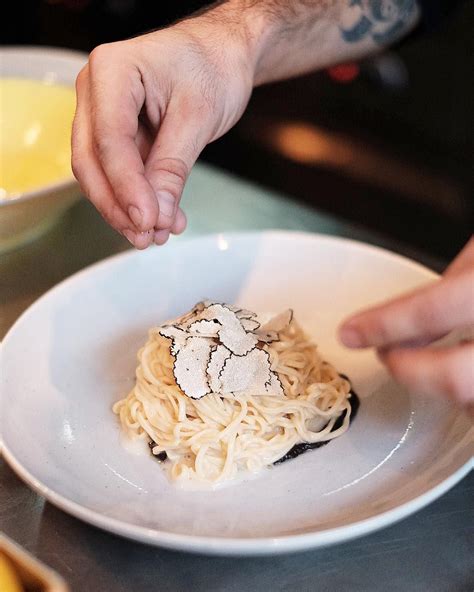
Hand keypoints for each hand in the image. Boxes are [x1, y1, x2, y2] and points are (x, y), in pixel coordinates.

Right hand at [72, 16, 253, 247]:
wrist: (223, 55)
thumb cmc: (213, 67)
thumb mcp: (198, 117)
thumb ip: (172, 167)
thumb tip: (156, 216)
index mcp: (112, 71)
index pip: (110, 140)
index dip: (126, 187)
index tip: (147, 221)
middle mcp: (97, 91)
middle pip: (92, 160)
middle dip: (118, 205)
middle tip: (145, 237)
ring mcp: (103, 113)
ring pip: (100, 172)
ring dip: (126, 209)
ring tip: (157, 234)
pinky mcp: (118, 134)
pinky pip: (120, 172)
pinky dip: (139, 199)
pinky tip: (162, 218)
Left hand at [339, 238, 473, 408]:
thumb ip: (435, 297)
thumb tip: (394, 331)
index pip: (431, 312)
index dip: (383, 325)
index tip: (351, 332)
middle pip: (454, 378)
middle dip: (408, 372)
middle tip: (389, 357)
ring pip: (472, 404)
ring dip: (444, 393)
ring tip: (427, 366)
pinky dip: (468, 401)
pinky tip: (461, 382)